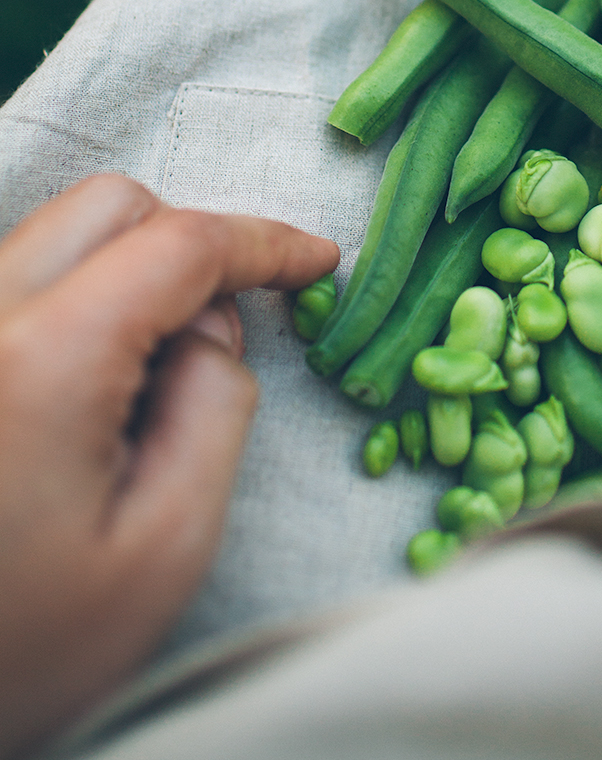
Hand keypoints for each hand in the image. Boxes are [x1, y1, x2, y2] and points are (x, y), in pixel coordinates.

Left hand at [0, 174, 338, 757]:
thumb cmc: (22, 648)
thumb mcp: (165, 547)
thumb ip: (218, 407)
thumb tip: (216, 328)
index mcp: (41, 361)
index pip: (176, 243)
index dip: (263, 241)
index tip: (317, 260)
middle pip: (107, 207)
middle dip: (189, 241)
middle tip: (227, 327)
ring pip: (56, 237)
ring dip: (127, 275)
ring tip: (148, 387)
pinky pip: (19, 282)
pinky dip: (77, 301)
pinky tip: (90, 395)